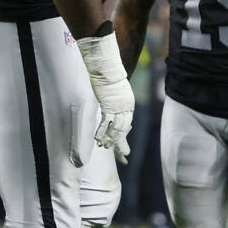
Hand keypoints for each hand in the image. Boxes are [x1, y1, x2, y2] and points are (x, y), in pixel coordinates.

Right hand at [77, 30, 133, 160]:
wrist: (109, 70)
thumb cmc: (110, 76)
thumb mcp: (116, 89)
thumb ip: (115, 95)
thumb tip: (113, 95)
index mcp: (128, 105)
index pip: (127, 124)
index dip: (125, 134)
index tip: (125, 144)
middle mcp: (126, 109)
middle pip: (124, 130)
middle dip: (122, 144)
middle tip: (124, 157)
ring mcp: (118, 109)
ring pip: (115, 129)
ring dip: (110, 140)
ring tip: (105, 148)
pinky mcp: (109, 107)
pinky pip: (105, 124)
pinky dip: (102, 132)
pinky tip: (98, 140)